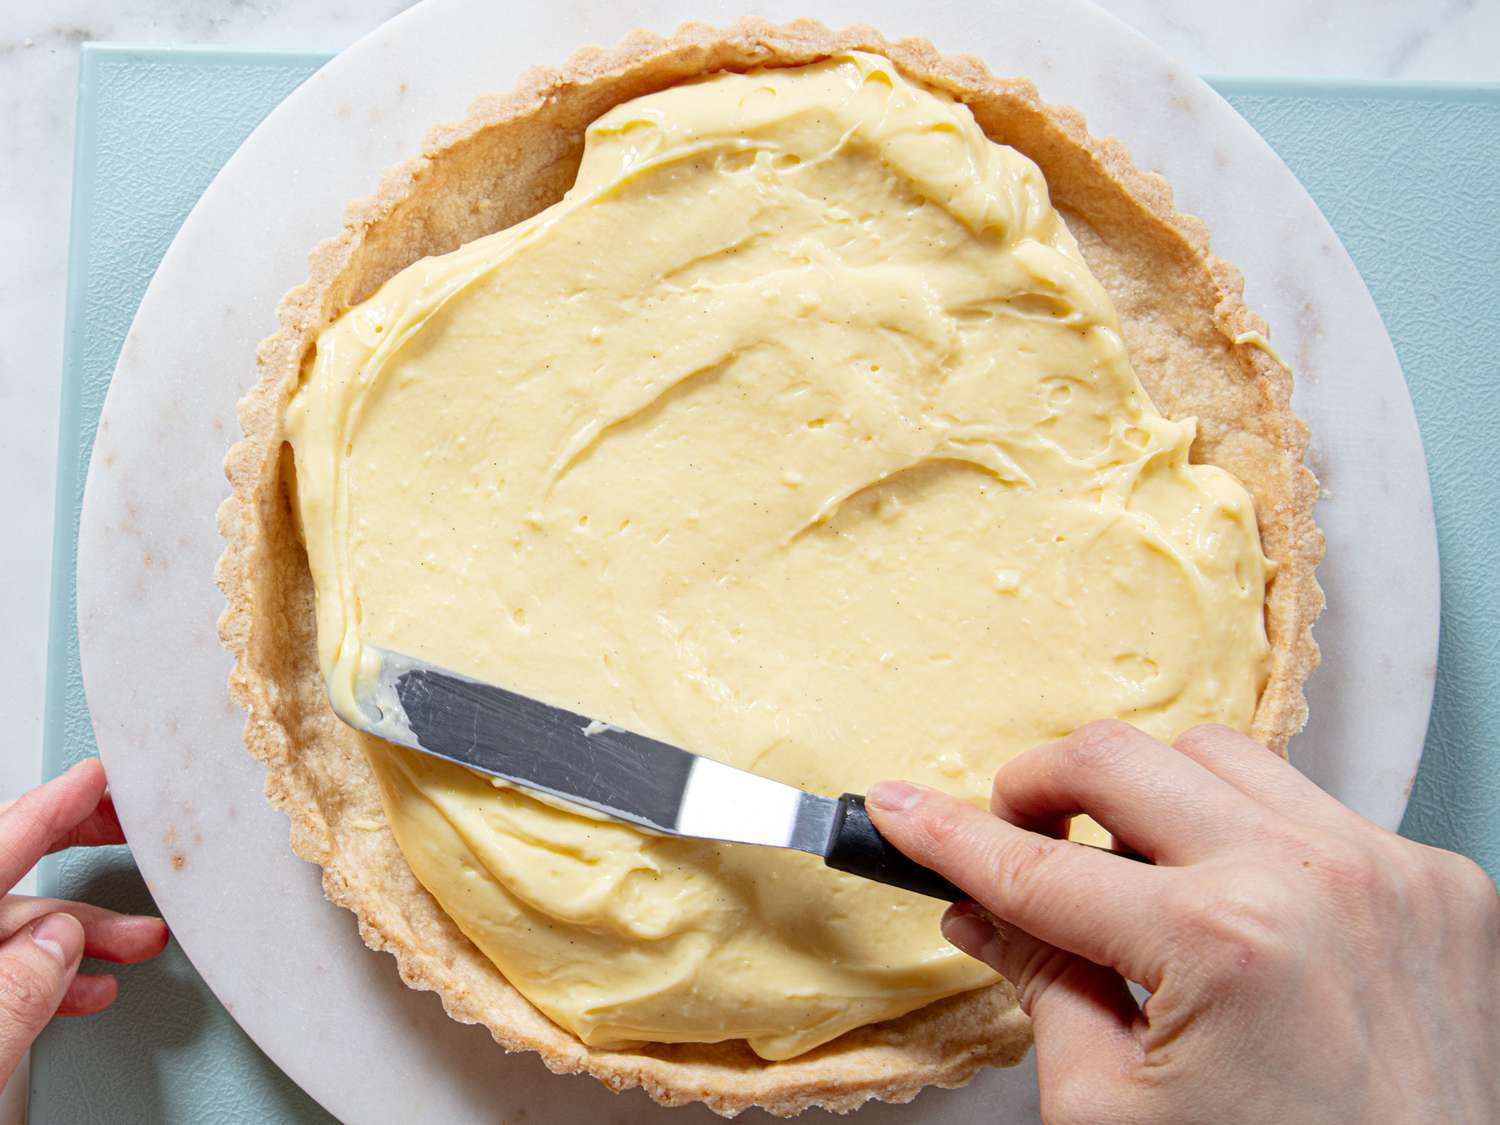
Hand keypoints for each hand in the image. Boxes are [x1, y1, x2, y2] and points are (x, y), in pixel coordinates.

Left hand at [0, 760, 168, 1087]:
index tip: (96, 779)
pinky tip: (83, 987)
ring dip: (72, 933)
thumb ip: (10, 997)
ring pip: (1, 934)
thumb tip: (57, 944)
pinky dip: (42, 975)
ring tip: (136, 939)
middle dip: (70, 855)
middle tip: (128, 828)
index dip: (47, 810)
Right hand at [867, 721, 1499, 1123]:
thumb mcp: (1115, 1113)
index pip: (1038, 869)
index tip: (900, 810)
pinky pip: (1312, 804)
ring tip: (1135, 869)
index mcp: (1220, 946)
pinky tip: (1238, 897)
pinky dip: (1252, 832)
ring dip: (1152, 795)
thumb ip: (1045, 987)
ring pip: (1218, 754)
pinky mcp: (1440, 881)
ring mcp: (1387, 869)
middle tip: (1016, 830)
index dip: (949, 838)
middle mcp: (1309, 881)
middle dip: (1041, 785)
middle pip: (1119, 757)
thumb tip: (981, 912)